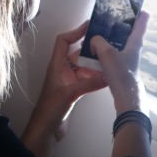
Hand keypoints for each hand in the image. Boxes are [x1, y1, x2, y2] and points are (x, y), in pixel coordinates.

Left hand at [21, 21, 107, 156]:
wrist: (46, 130)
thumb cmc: (50, 109)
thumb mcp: (70, 94)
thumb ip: (89, 83)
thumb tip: (108, 75)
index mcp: (57, 65)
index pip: (64, 41)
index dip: (76, 32)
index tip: (91, 26)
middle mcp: (62, 70)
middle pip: (78, 53)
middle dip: (92, 49)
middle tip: (108, 45)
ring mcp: (68, 81)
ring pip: (84, 67)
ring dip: (96, 65)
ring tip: (111, 61)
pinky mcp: (73, 92)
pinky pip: (87, 80)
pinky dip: (96, 78)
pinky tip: (108, 79)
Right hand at [90, 11, 148, 114]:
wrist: (126, 98)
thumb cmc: (122, 75)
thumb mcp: (107, 53)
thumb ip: (98, 42)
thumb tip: (94, 40)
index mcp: (135, 42)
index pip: (142, 21)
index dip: (138, 10)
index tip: (134, 3)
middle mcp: (133, 49)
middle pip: (129, 31)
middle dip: (119, 23)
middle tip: (108, 16)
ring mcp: (128, 59)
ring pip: (119, 43)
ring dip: (109, 38)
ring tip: (96, 34)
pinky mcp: (121, 68)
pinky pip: (112, 55)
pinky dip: (104, 51)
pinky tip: (94, 53)